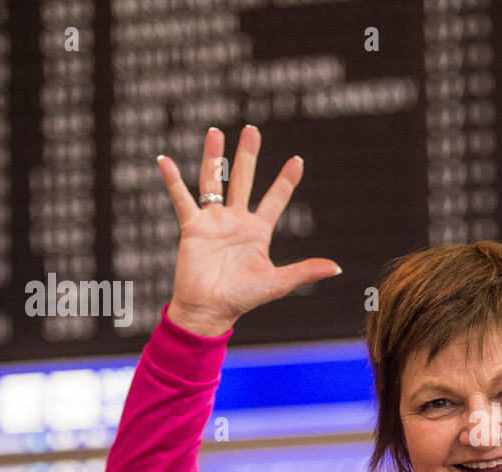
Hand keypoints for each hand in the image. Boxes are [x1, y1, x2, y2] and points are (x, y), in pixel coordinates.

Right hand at [157, 125, 340, 336]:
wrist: (209, 311)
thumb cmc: (243, 298)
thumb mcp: (278, 283)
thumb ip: (305, 271)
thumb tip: (336, 267)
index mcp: (257, 231)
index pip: (275, 199)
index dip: (286, 181)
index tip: (297, 160)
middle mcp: (235, 221)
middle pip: (243, 180)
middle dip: (248, 155)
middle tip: (253, 130)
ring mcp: (213, 221)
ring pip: (213, 181)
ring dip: (214, 158)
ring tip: (215, 131)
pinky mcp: (192, 227)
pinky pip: (181, 199)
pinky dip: (172, 180)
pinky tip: (164, 161)